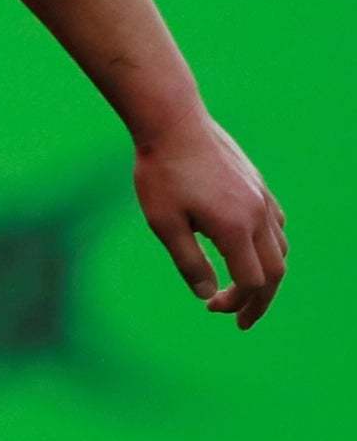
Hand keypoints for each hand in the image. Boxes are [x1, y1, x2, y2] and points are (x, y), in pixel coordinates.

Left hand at [133, 109, 286, 330]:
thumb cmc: (161, 172)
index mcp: (235, 228)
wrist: (171, 122)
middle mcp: (258, 214)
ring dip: (267, 274)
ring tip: (245, 289)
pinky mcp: (258, 184)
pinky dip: (269, 246)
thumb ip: (189, 262)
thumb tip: (207, 294)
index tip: (211, 306)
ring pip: (280, 248)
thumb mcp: (164, 223)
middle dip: (259, 300)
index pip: (252, 282)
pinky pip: (277, 224)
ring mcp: (262, 197)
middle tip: (240, 319)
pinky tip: (249, 249)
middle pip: (274, 271)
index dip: (236, 302)